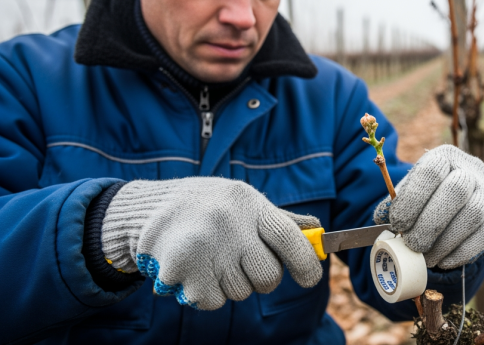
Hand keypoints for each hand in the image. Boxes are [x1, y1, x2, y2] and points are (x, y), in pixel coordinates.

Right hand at [101, 177, 322, 309]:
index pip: (289, 236)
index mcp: (248, 203)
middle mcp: (229, 223)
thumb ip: (277, 222)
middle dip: (261, 279)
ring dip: (229, 284)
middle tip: (242, 264)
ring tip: (209, 258)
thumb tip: (318, 238)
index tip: (310, 279)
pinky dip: (205, 293)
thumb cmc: (205, 208)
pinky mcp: (181, 271)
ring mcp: (205, 247)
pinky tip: (192, 270)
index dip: (305, 262)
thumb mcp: (242, 202)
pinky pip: (213, 302)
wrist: (145, 210)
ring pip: (241, 292)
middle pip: (268, 276)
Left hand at [373, 145, 483, 268]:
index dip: (413, 200)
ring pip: (473, 213)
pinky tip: (444, 260)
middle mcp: (470, 169)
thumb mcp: (408, 195)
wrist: (459, 208)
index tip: (398, 225)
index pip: (431, 171)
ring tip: (426, 258)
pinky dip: (462, 252)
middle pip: (457, 190)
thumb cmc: (426, 201)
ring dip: (445, 241)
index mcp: (443, 157)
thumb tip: (381, 222)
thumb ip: (395, 206)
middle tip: (412, 245)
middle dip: (430, 223)